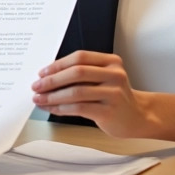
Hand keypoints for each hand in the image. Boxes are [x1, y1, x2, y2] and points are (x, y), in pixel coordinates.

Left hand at [32, 50, 149, 137]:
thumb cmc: (114, 97)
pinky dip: (61, 108)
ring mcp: (114, 93)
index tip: (42, 73)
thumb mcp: (103, 78)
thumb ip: (81, 74)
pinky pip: (79, 108)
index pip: (80, 57)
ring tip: (39, 99)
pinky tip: (51, 109)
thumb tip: (47, 77)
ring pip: (76, 91)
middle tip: (36, 86)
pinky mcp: (109, 111)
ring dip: (53, 96)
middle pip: (77, 72)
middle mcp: (115, 75)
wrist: (137, 117)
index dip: (58, 64)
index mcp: (111, 61)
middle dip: (52, 80)